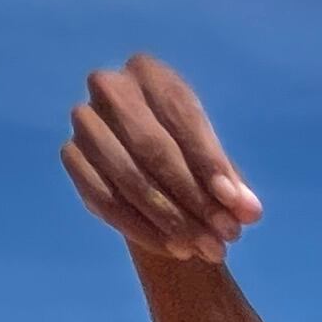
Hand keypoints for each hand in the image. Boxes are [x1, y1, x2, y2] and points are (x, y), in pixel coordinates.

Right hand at [61, 54, 261, 263]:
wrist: (145, 169)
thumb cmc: (188, 157)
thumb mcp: (213, 164)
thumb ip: (231, 184)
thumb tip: (249, 211)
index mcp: (150, 73)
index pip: (183, 117)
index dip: (212, 163)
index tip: (238, 206)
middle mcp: (110, 88)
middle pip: (153, 148)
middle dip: (194, 197)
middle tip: (227, 236)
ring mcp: (86, 122)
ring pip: (129, 176)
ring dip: (170, 219)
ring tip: (204, 249)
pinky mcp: (72, 157)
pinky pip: (105, 199)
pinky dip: (142, 229)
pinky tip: (174, 249)